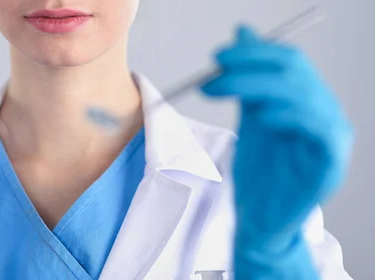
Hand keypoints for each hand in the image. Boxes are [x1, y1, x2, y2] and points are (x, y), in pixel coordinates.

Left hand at [201, 26, 352, 276]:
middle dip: (250, 65)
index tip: (219, 56)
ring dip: (257, 86)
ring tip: (221, 89)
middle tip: (214, 69)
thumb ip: (248, 77)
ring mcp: (332, 138)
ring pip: (304, 96)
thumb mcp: (250, 114)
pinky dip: (291, 116)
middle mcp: (325, 113)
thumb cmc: (259, 170)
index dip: (255, 53)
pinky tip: (264, 117)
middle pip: (295, 73)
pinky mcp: (331, 164)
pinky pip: (320, 131)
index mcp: (306, 99)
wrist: (260, 216)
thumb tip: (243, 31)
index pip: (289, 61)